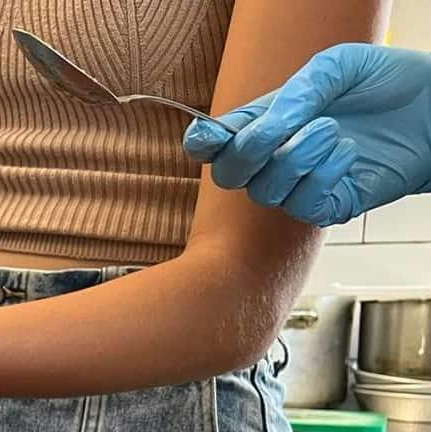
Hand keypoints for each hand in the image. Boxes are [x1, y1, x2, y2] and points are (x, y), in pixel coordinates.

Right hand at [184, 44, 430, 225]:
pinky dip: (323, 176)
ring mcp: (302, 184)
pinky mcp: (331, 205)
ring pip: (266, 192)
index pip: (211, 144)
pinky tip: (347, 153)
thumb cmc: (388, 81)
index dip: (203, 143)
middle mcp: (275, 157)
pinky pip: (303, 207)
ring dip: (296, 158)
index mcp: (265, 121)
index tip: (215, 134)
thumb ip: (296, 92)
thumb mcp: (338, 66)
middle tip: (283, 128)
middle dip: (248, 153)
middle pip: (228, 176)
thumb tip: (263, 127)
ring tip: (332, 131)